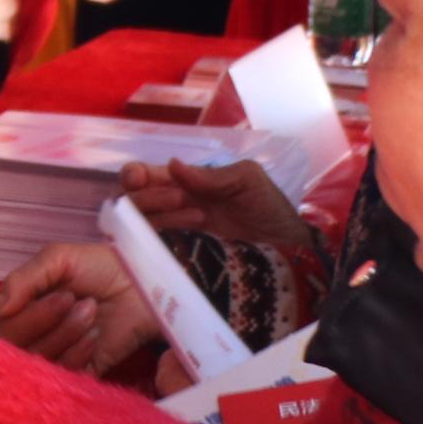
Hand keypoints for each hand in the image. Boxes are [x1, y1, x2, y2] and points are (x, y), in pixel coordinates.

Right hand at [0, 242, 165, 381]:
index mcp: (20, 302)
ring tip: (89, 311)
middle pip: (9, 340)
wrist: (146, 284)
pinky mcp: (79, 371)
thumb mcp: (56, 259)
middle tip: (69, 298)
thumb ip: (21, 282)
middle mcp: (31, 330)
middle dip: (39, 319)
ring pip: (34, 358)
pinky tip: (94, 335)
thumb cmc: (100, 265)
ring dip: (62, 333)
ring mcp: (54, 352)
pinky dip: (76, 353)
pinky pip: (62, 373)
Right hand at [122, 154, 313, 261]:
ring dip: (162, 216)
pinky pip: (154, 250)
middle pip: (133, 200)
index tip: (140, 177)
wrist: (289, 250)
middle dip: (149, 196)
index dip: (136, 174)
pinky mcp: (182, 257)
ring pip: (140, 224)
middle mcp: (173, 207)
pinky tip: (191, 235)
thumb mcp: (247, 180)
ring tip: (199, 217)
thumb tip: (173, 166)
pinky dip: (162, 240)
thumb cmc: (269, 209)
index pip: (145, 176)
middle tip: (180, 199)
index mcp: (185, 183)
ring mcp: (176, 234)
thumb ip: (213, 175)